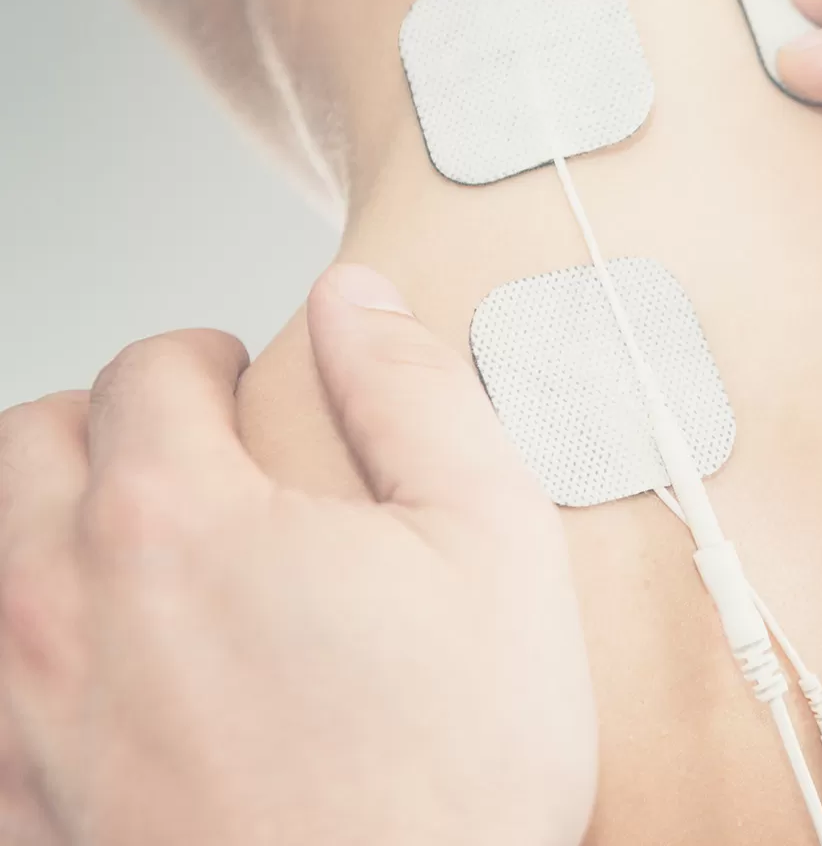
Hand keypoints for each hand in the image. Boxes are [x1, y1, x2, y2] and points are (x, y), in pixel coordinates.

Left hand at [0, 266, 596, 845]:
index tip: (241, 382)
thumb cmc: (449, 782)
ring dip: (46, 525)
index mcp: (178, 522)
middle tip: (183, 450)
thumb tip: (360, 302)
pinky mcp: (19, 812)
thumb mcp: (497, 548)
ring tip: (134, 549)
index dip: (206, 356)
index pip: (150, 371)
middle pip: (30, 447)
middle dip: (106, 422)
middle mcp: (63, 610)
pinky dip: (25, 655)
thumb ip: (418, 396)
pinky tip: (100, 678)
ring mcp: (23, 722)